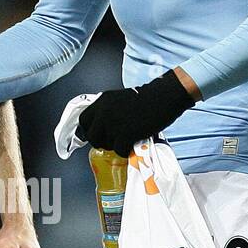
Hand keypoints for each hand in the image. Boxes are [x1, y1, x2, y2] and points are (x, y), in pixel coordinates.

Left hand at [77, 70, 194, 156]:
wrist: (163, 97)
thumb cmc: (147, 99)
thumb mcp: (120, 100)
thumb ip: (108, 111)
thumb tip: (102, 128)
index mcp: (102, 101)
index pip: (83, 120)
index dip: (89, 130)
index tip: (97, 134)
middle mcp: (103, 111)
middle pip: (91, 136)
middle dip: (101, 142)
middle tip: (114, 140)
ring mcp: (113, 123)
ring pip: (105, 145)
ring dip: (115, 145)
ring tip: (127, 139)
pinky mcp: (124, 134)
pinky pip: (118, 150)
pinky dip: (125, 150)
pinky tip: (133, 143)